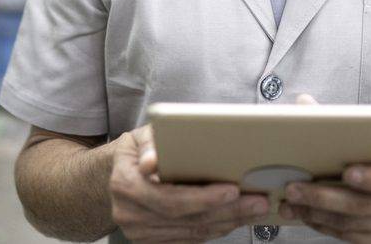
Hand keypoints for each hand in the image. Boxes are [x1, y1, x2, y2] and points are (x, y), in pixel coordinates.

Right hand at [109, 124, 270, 242]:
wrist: (112, 177)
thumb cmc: (136, 152)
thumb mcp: (139, 138)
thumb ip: (150, 144)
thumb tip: (153, 161)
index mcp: (126, 185)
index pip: (170, 199)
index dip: (203, 198)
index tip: (233, 190)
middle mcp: (131, 215)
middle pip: (187, 219)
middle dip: (227, 211)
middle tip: (258, 201)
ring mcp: (140, 233)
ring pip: (193, 232)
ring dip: (228, 222)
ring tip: (255, 209)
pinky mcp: (152, 241)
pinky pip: (190, 238)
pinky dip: (216, 228)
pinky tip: (235, 218)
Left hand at [282, 94, 370, 242]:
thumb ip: (349, 124)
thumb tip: (305, 104)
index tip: (347, 172)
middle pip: (366, 205)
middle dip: (325, 198)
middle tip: (295, 189)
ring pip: (355, 225)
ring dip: (319, 215)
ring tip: (293, 205)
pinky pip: (354, 238)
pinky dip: (327, 228)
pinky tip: (309, 217)